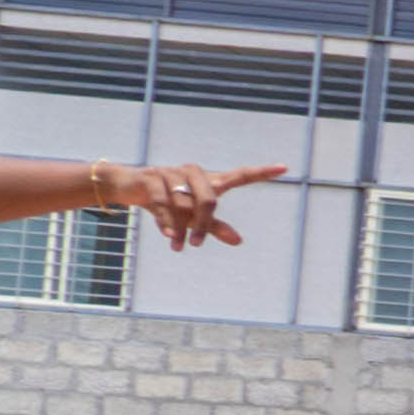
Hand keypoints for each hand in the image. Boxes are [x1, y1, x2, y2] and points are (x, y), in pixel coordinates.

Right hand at [104, 161, 284, 248]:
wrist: (127, 187)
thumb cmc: (168, 202)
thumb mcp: (191, 216)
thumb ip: (214, 227)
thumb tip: (239, 241)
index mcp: (209, 181)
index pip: (240, 176)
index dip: (262, 172)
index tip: (285, 168)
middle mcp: (194, 173)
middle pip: (209, 199)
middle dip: (205, 224)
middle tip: (198, 244)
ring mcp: (172, 172)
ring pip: (184, 204)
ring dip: (181, 228)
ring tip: (179, 246)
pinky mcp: (151, 177)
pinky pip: (162, 202)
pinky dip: (166, 221)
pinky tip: (170, 236)